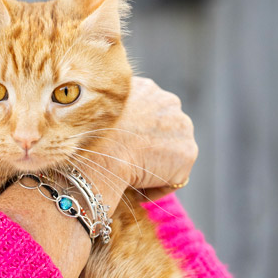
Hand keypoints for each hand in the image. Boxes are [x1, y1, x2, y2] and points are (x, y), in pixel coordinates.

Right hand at [76, 77, 197, 205]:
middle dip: (149, 143)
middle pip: (163, 129)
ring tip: (133, 176)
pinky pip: (173, 176)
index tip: (122, 144)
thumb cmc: (90, 135)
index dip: (135, 130)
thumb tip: (94, 112)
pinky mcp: (188, 154)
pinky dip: (157, 185)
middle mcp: (170, 102)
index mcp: (147, 88)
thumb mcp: (96, 110)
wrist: (104, 154)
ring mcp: (183, 128)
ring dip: (155, 164)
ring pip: (170, 151)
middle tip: (128, 160)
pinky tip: (138, 189)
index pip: (148, 111)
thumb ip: (108, 109)